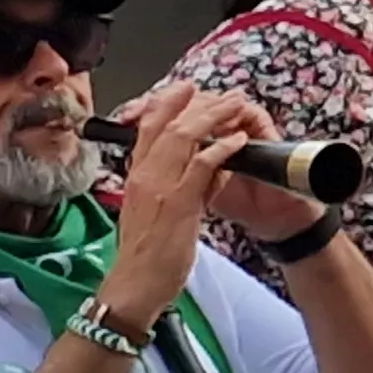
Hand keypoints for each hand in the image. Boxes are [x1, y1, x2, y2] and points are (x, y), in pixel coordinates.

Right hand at [101, 81, 284, 327]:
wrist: (135, 286)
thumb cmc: (143, 256)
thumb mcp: (150, 214)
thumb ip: (169, 190)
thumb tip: (196, 174)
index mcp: (134, 180)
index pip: (145, 132)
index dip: (164, 107)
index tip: (181, 91)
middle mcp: (142, 178)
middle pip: (163, 126)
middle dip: (187, 102)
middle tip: (208, 87)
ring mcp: (159, 189)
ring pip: (182, 138)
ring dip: (211, 116)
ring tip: (233, 104)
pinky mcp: (178, 204)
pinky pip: (201, 166)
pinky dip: (221, 148)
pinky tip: (237, 140)